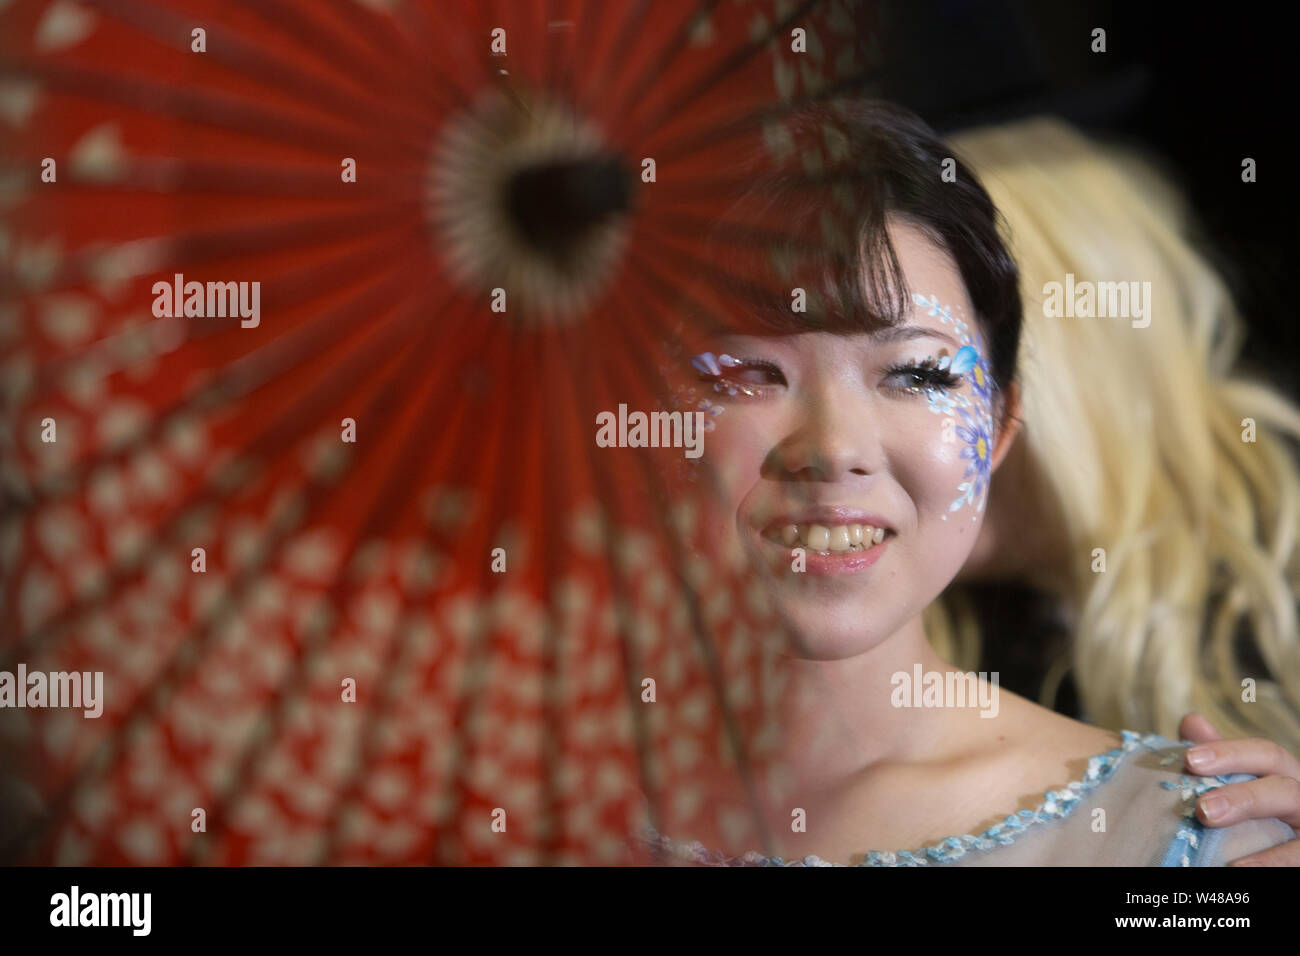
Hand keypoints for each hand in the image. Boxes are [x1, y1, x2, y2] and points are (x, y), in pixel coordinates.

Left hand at [1180, 713, 1299, 865]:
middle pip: (1283, 788)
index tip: (1190, 759)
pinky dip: (1273, 863)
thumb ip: (1217, 758)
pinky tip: (1238, 868)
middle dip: (1244, 796)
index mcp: (1283, 775)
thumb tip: (1193, 721)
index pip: (1265, 754)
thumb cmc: (1249, 815)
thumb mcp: (1235, 782)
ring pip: (1296, 821)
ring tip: (1224, 845)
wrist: (1272, 854)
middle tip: (1203, 809)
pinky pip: (1297, 858)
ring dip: (1263, 838)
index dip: (1230, 753)